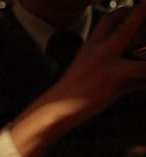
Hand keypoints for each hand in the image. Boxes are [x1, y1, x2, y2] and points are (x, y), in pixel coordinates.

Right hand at [10, 3, 145, 156]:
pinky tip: (143, 83)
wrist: (55, 109)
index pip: (110, 19)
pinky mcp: (113, 82)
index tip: (136, 11)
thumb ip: (112, 62)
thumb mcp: (87, 69)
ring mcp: (107, 66)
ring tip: (144, 65)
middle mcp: (100, 52)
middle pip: (127, 25)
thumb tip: (136, 66)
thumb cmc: (72, 93)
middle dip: (142, 14)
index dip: (127, 12)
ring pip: (143, 53)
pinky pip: (141, 76)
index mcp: (91, 46)